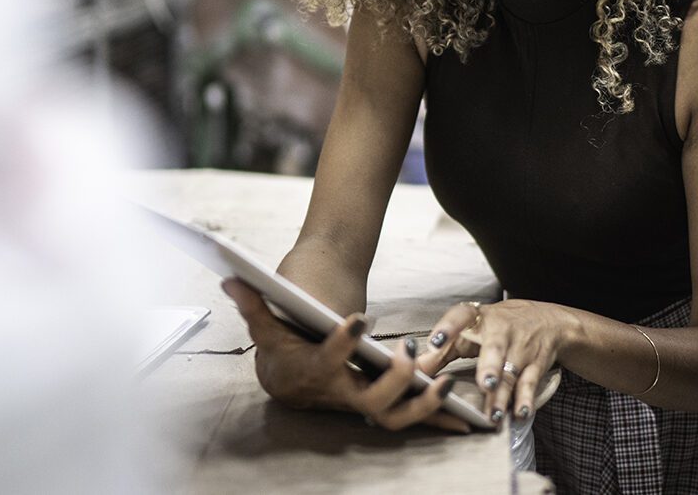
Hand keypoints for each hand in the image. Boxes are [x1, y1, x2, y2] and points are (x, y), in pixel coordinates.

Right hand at [222, 279, 468, 432]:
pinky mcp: (380, 404)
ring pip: (392, 417)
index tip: (359, 319)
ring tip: (444, 382)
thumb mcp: (267, 321)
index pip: (326, 361)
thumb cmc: (282, 340)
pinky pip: (409, 416)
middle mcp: (338, 394)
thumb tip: (231, 279)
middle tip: (407, 353)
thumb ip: (254, 303)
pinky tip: (466, 416)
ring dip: (421, 403)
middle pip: (369, 401)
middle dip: (393, 381)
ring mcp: (361, 402)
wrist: (286, 370)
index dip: (342, 344)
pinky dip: (436, 418)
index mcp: (311, 371)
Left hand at [420, 298, 580, 424]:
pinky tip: (520, 413)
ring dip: (502, 394)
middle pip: (494, 347)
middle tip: (483, 384)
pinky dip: (526, 399)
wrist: (548, 321)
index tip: (436, 342)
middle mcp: (500, 330)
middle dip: (489, 366)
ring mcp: (521, 347)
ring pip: (510, 371)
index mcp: (477, 317)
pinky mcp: (536, 363)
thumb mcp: (470, 331)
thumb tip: (411, 370)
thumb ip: (442, 350)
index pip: (461, 315)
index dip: (449, 327)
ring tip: (492, 414)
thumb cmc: (497, 328)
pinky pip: (531, 382)